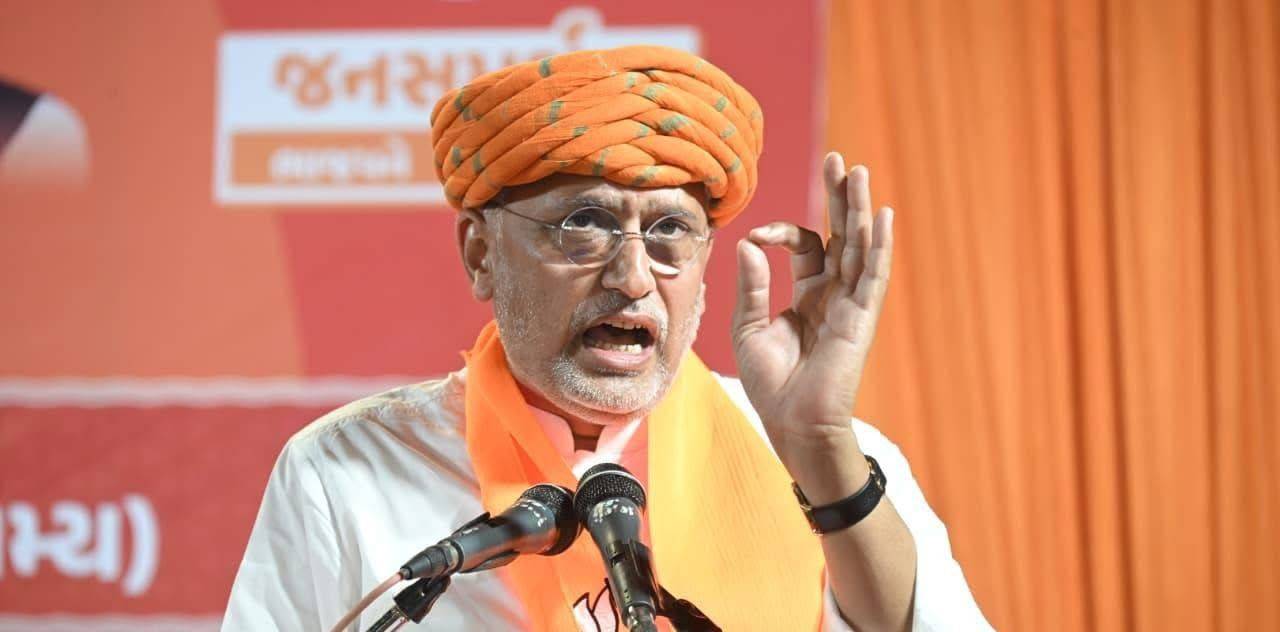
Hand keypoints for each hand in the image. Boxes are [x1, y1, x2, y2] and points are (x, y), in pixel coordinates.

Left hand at [731, 153, 893, 469]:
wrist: (793, 424)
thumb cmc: (772, 384)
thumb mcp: (748, 328)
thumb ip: (751, 285)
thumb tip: (747, 243)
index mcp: (808, 293)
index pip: (802, 245)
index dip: (779, 232)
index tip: (755, 238)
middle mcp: (833, 293)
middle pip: (839, 234)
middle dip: (838, 198)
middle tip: (838, 160)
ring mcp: (850, 304)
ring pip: (858, 247)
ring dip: (859, 209)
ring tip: (859, 172)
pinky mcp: (861, 318)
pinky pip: (872, 276)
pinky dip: (878, 247)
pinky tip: (882, 216)